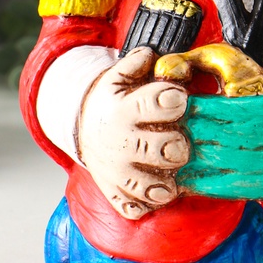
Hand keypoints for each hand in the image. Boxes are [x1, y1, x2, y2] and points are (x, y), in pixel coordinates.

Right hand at [78, 47, 189, 219]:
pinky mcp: (115, 192)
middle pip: (160, 149)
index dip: (174, 101)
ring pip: (148, 186)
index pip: (154, 104)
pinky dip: (146, 205)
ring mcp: (117, 171)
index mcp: (124, 110)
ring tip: (172, 175)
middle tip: (181, 143)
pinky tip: (155, 193)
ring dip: (166, 184)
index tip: (182, 100)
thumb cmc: (111, 101)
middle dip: (178, 146)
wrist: (80, 128)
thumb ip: (138, 63)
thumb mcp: (118, 76)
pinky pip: (133, 207)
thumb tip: (153, 54)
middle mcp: (121, 142)